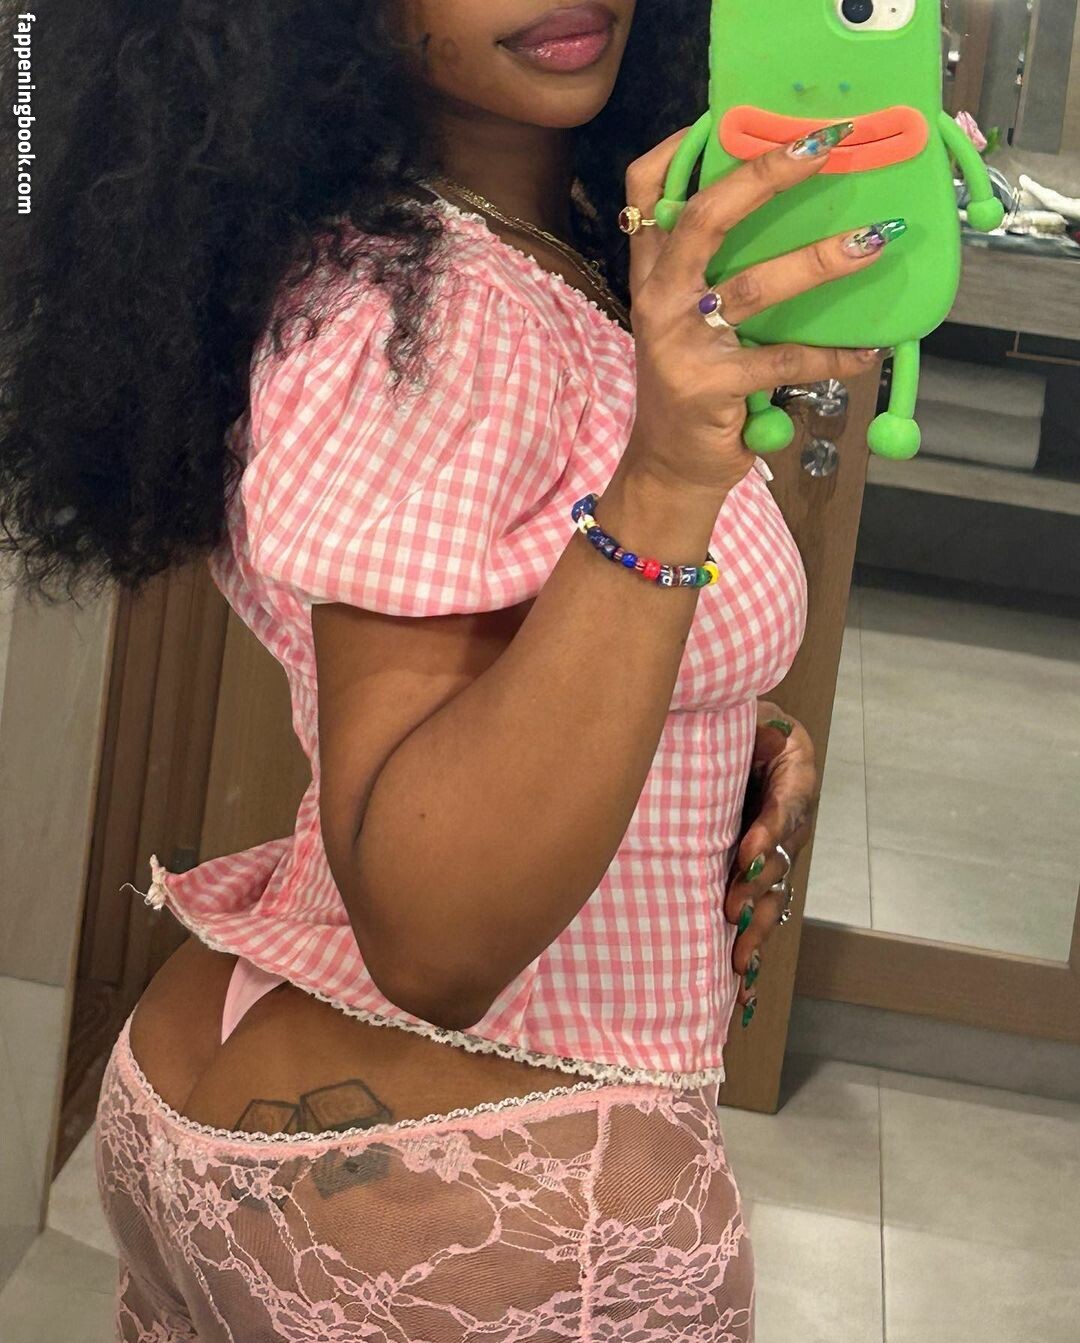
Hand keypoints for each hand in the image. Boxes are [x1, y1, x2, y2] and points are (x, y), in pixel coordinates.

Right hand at [620, 126, 893, 498]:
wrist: (670, 466)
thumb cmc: (694, 385)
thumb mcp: (688, 321)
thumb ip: (711, 274)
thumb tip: (788, 218)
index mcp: (653, 274)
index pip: (645, 192)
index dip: (680, 147)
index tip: (729, 118)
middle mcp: (659, 299)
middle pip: (705, 218)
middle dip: (766, 175)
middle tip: (823, 148)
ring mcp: (680, 342)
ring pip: (754, 287)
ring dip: (820, 261)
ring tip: (872, 242)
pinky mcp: (708, 387)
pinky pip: (782, 361)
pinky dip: (831, 357)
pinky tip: (864, 352)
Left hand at [726, 701, 819, 1025]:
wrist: (722, 732)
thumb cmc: (727, 714)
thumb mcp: (740, 706)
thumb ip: (742, 716)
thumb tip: (708, 709)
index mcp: (792, 768)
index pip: (789, 802)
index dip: (771, 830)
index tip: (748, 854)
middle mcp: (789, 814)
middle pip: (783, 858)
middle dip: (758, 887)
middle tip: (732, 907)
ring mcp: (774, 848)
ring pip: (774, 894)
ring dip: (757, 925)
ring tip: (738, 954)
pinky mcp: (753, 874)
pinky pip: (761, 913)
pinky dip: (752, 947)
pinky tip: (741, 982)